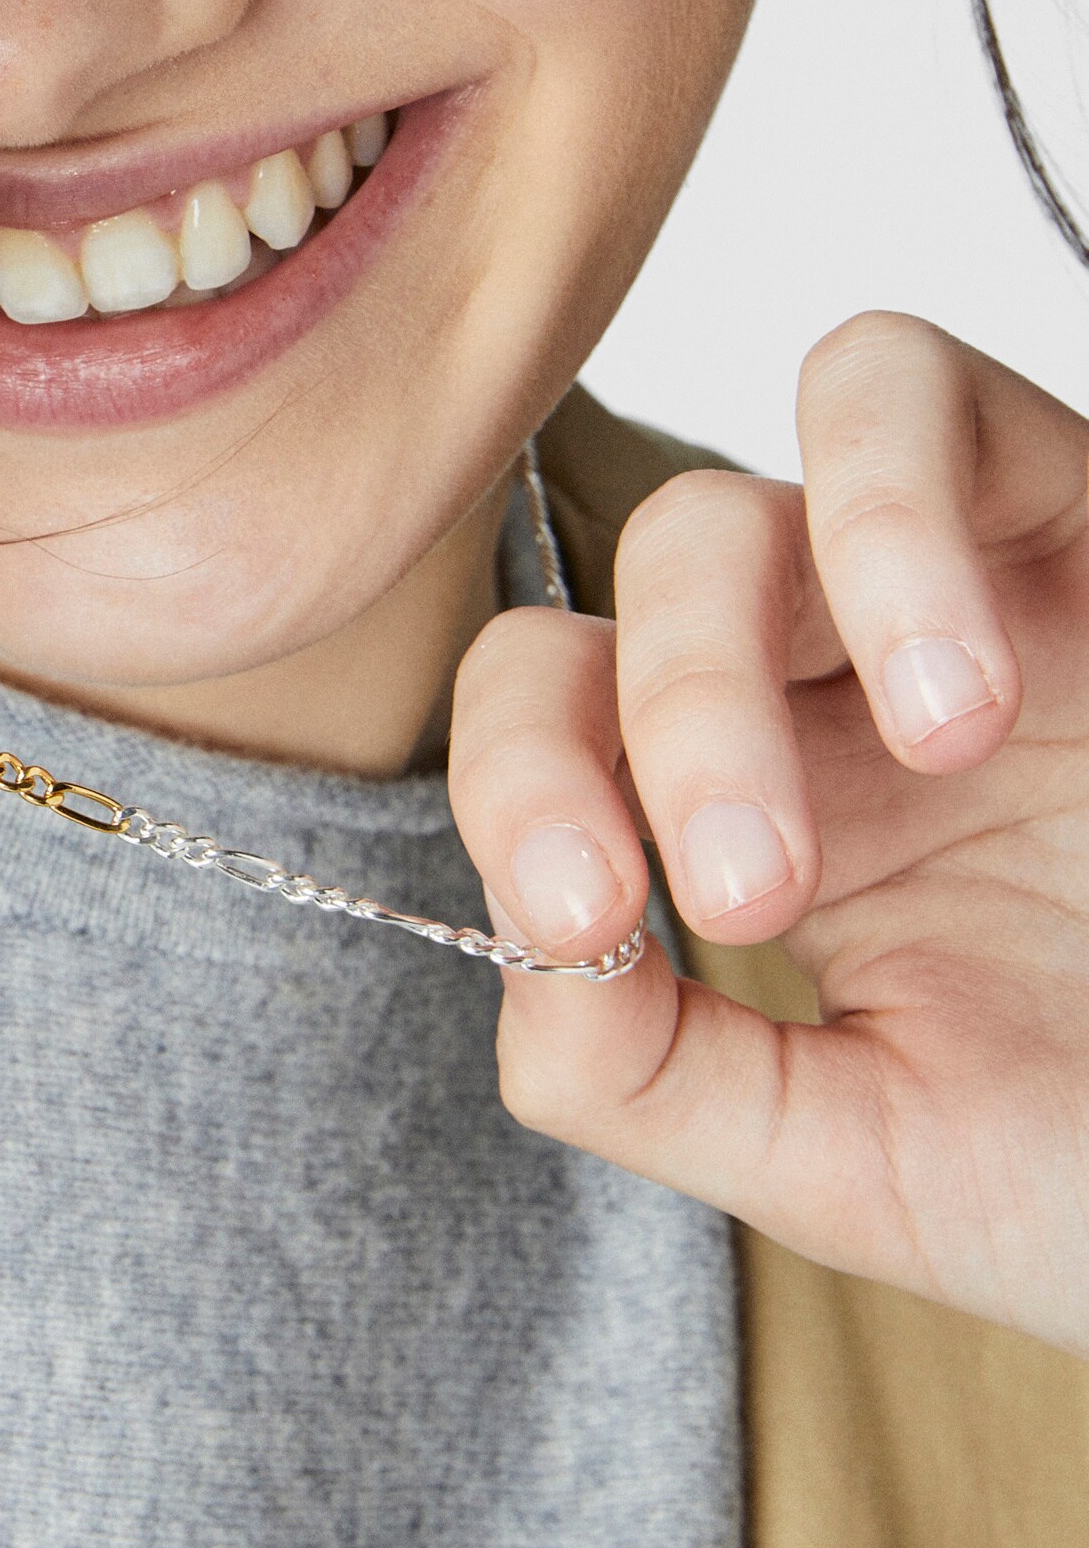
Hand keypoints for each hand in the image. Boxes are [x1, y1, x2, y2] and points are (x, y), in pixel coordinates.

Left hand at [451, 312, 1088, 1350]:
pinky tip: (965, 692)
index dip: (513, 781)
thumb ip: (652, 1077)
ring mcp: (924, 587)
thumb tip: (525, 957)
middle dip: (657, 727)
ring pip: (721, 501)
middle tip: (746, 890)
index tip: (579, 911)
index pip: (540, 706)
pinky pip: (901, 387)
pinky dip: (884, 507)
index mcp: (736, 808)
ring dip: (740, 637)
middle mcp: (810, 678)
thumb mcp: (862, 1160)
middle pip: (617, 597)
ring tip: (893, 781)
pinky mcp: (1060, 507)